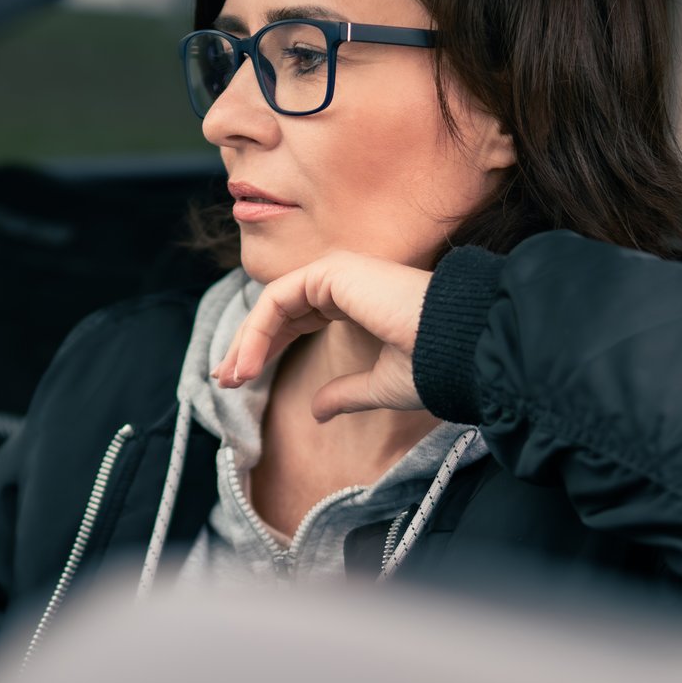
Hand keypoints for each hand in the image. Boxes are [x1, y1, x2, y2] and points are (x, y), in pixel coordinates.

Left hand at [216, 252, 432, 421]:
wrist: (458, 349)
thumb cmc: (432, 365)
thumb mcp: (379, 386)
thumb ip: (346, 393)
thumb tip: (317, 411)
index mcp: (356, 300)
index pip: (296, 318)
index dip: (264, 348)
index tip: (240, 381)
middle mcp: (344, 281)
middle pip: (278, 310)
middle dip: (247, 345)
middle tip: (223, 380)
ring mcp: (337, 271)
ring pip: (273, 304)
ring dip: (246, 341)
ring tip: (230, 378)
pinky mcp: (332, 272)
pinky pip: (278, 300)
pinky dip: (257, 330)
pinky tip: (248, 362)